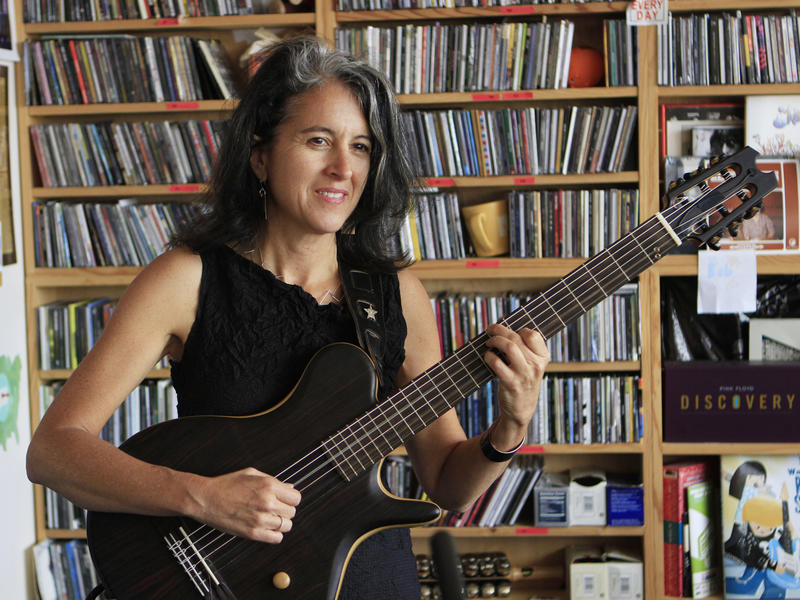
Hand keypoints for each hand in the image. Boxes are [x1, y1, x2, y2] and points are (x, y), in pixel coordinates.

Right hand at [189, 467, 301, 542]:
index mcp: (268, 485)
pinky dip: (274, 535)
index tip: (285, 500)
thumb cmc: (226, 485)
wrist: (206, 499)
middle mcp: (267, 502)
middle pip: (292, 512)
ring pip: (286, 526)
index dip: (290, 499)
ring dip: (280, 522)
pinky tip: (266, 528)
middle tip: (274, 508)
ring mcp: (260, 519)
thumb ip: (273, 480)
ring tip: (269, 518)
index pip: (296, 498)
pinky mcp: (253, 533)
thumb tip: (289, 488)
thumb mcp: (251, 474)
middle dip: (285, 510)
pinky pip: (276, 538)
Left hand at [483, 323, 549, 444]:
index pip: (533, 335)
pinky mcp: (511, 383)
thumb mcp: (530, 365)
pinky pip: (497, 363)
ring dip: (495, 340)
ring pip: (509, 347)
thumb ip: (522, 347)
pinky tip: (487, 357)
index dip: (518, 329)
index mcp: (543, 358)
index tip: (507, 329)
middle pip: (517, 337)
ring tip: (488, 342)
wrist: (521, 410)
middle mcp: (536, 365)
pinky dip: (489, 357)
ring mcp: (524, 374)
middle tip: (490, 329)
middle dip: (500, 330)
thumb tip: (502, 324)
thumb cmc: (522, 381)